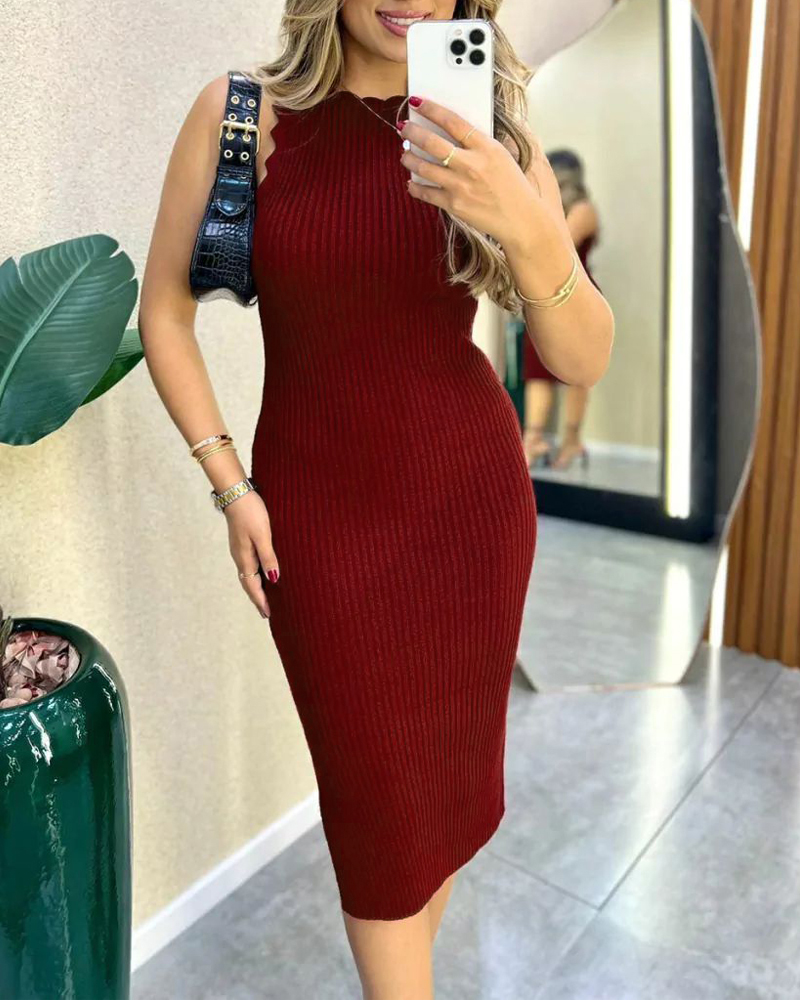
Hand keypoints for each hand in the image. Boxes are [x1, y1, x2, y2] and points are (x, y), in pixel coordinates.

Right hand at [223, 490, 279, 619]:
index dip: (261, 601)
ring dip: (256, 587)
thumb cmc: (251, 512)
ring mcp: (239, 549)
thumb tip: (273, 579)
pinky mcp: (242, 541)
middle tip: (266, 612)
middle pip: (248, 583)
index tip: (268, 615)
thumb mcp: (263, 535)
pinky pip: (249, 564)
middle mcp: (240, 556)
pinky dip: (255, 574)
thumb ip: (268, 557)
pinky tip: (262, 573)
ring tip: (265, 597)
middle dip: (257, 598)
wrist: (236, 492)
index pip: (253, 586)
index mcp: (245, 558)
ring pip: (248, 574)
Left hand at [399, 96, 538, 247]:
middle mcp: (470, 164)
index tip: (417, 101)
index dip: (431, 109)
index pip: (452, 121)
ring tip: (404, 154)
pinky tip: (411, 182)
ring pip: (423, 167)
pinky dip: (414, 187)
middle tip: (403, 127)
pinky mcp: (454, 205)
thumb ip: (480, 144)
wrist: (520, 219)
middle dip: (412, 132)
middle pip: (432, 142)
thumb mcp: (502, 156)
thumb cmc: (514, 187)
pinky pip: (426, 193)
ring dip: (409, 158)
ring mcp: (460, 185)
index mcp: (486, 147)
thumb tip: (455, 133)